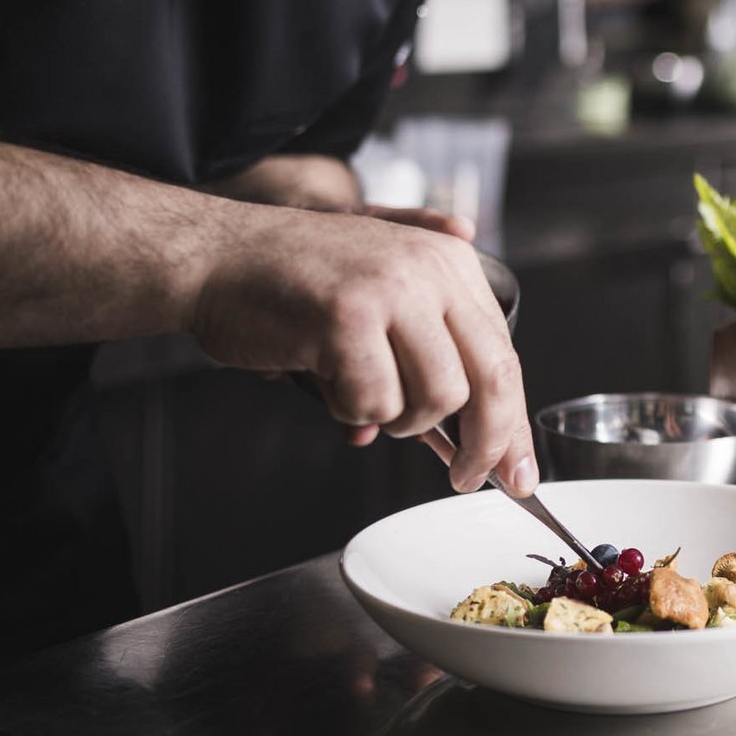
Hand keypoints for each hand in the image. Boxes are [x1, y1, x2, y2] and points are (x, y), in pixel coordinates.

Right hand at [191, 207, 535, 495]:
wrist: (217, 257)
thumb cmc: (295, 285)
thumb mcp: (383, 298)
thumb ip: (433, 353)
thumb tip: (477, 435)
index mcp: (450, 261)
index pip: (503, 355)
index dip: (513, 422)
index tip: (518, 471)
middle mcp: (431, 269)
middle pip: (490, 380)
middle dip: (483, 445)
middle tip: (465, 478)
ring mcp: (391, 290)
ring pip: (434, 399)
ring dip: (394, 418)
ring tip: (356, 389)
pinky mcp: (347, 317)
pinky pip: (373, 403)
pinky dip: (348, 409)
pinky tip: (324, 377)